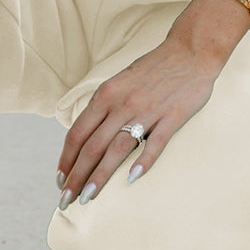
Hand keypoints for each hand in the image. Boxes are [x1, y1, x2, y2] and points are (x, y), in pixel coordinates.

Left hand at [55, 32, 223, 207]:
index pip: (78, 133)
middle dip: (76, 176)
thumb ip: (104, 106)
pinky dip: (142, 163)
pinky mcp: (172, 116)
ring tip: (87, 197)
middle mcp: (122, 104)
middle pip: (92, 146)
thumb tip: (86, 136)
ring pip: (117, 150)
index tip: (60, 179)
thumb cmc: (153, 69)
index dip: (66, 159)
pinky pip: (155, 144)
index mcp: (107, 94)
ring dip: (100, 177)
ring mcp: (147, 111)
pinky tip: (131, 180)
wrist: (190, 51)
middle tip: (66, 199)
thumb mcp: (119, 81)